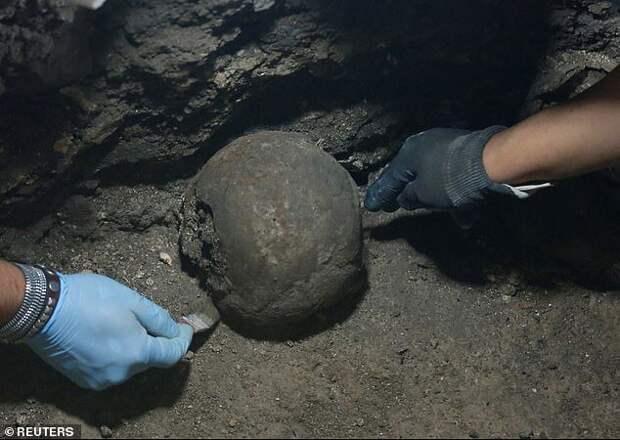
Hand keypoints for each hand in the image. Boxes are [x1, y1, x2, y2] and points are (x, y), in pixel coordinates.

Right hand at [27, 273, 192, 390]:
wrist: (43, 309)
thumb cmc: (90, 299)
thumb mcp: (133, 300)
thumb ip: (159, 318)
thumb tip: (175, 330)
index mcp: (138, 353)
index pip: (172, 354)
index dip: (183, 339)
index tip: (186, 326)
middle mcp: (122, 373)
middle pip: (151, 359)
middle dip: (157, 340)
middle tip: (154, 319)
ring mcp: (102, 379)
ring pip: (131, 364)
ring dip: (135, 347)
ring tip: (124, 323)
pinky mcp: (85, 379)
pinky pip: (112, 368)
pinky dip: (117, 354)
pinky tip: (108, 335)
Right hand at [364, 126, 514, 211]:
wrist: (490, 163)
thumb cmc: (448, 180)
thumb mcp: (422, 194)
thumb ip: (409, 197)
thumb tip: (404, 198)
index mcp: (408, 153)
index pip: (389, 179)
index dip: (380, 195)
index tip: (371, 206)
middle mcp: (425, 146)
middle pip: (412, 175)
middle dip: (405, 193)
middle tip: (394, 206)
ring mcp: (448, 148)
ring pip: (436, 178)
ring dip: (437, 198)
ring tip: (438, 213)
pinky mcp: (468, 155)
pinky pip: (454, 179)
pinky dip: (456, 196)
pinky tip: (466, 216)